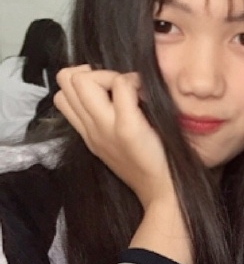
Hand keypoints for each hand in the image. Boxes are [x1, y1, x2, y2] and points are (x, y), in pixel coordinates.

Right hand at [54, 65, 173, 207]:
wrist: (163, 192)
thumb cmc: (148, 164)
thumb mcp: (116, 145)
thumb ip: (107, 121)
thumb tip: (112, 92)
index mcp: (88, 133)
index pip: (61, 96)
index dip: (82, 82)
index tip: (108, 90)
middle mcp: (91, 128)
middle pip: (65, 81)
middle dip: (90, 72)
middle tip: (117, 85)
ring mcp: (106, 127)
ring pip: (83, 80)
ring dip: (108, 74)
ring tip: (130, 88)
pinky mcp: (128, 127)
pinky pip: (121, 85)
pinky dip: (133, 80)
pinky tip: (146, 94)